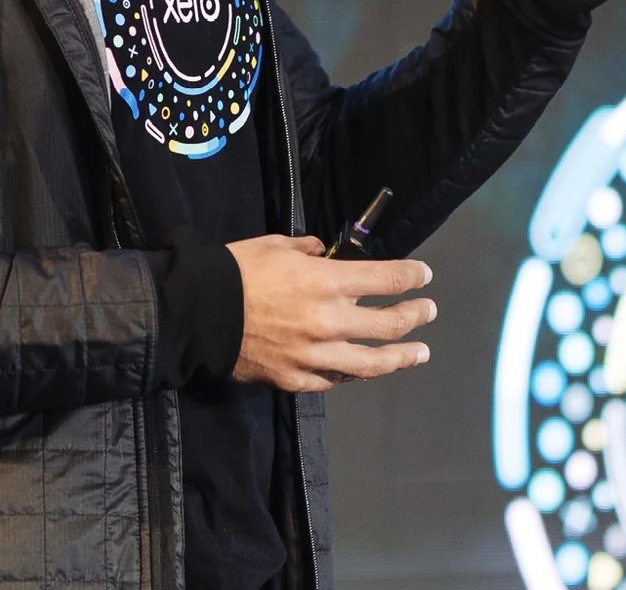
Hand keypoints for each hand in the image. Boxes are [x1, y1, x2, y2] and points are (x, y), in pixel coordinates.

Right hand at [225, 235, 437, 392]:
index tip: (424, 275)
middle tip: (427, 311)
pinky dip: (354, 372)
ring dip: (402, 356)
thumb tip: (322, 254)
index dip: (412, 277)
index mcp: (327, 282)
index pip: (387, 279)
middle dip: (415, 314)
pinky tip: (366, 368)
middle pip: (390, 323)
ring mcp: (316, 356)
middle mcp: (330, 321)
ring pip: (373, 363)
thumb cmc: (236, 271)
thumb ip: (308, 250)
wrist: (198, 314)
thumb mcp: (275, 245)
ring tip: (420, 352)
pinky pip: (336, 379)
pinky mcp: (298, 380)